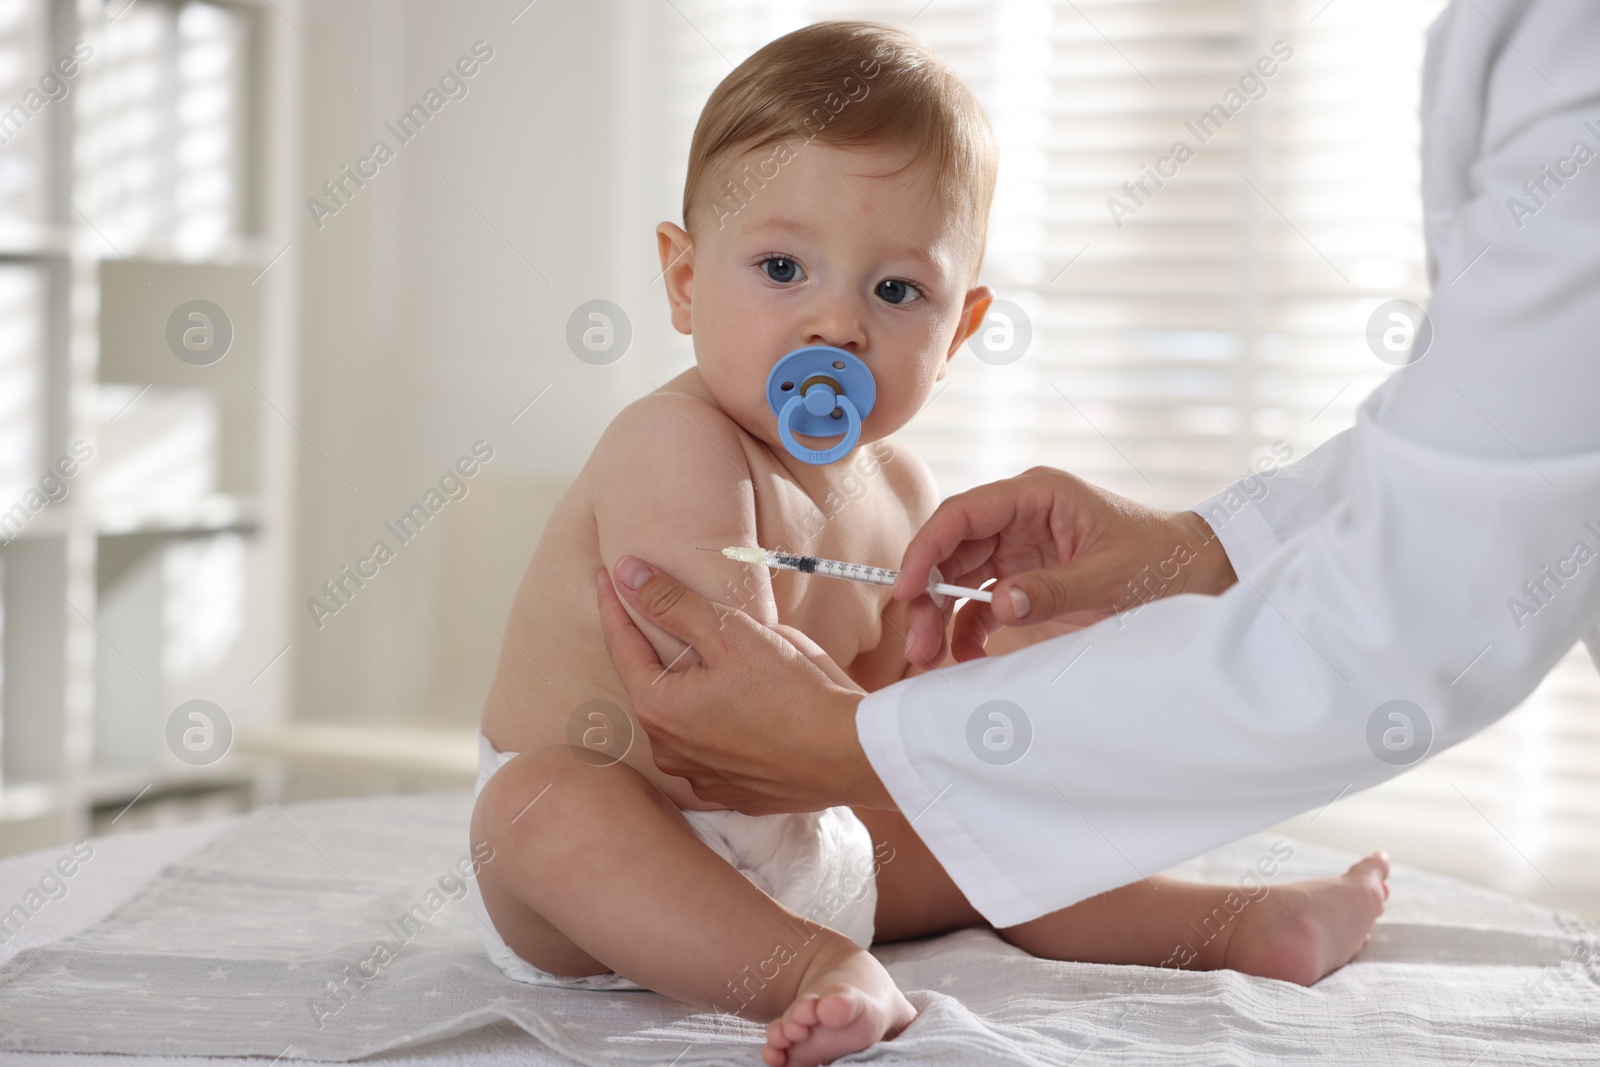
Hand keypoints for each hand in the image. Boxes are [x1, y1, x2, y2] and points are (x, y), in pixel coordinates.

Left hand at [595, 557, 894, 813]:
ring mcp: (700, 777)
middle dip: (660, 650)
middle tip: (671, 615)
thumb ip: (673, 604)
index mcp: (659, 710)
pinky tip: (743, 706)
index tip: (608, 575)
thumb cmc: (792, 693)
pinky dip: (718, 723)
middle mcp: (669, 751)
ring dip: (692, 689)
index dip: (615, 604)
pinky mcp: (732, 792)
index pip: (622, 645)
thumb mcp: (731, 634)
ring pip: (682, 719)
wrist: (849, 754)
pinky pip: (712, 749)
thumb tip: (626, 573)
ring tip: (721, 663)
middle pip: (653, 684)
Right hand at [891, 467, 1236, 664]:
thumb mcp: (1110, 578)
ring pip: (958, 577)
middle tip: (916, 643)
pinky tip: (963, 656)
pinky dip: (968, 628)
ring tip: (929, 659)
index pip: (962, 514)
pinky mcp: (1026, 578)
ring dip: (939, 616)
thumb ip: (1054, 591)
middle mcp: (1020, 516)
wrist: (1197, 573)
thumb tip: (999, 604)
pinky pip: (982, 601)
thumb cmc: (1160, 562)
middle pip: (952, 549)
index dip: (926, 549)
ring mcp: (1020, 548)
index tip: (905, 590)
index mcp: (1036, 496)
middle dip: (927, 595)